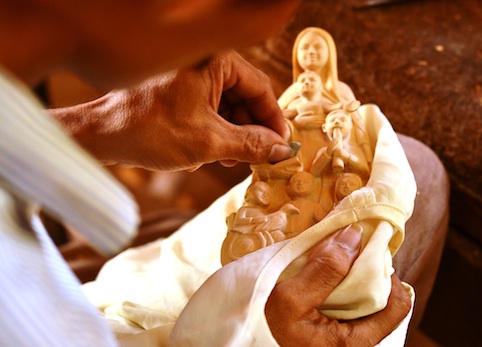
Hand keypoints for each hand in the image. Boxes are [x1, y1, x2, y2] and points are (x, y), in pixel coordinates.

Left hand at [51, 51, 292, 170]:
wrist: (101, 134)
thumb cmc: (149, 130)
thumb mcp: (208, 142)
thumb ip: (251, 145)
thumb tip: (283, 150)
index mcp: (216, 61)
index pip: (261, 89)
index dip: (274, 121)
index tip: (283, 146)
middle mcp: (206, 62)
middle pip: (246, 97)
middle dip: (253, 130)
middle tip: (261, 158)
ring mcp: (192, 75)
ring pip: (229, 106)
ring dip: (235, 134)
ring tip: (234, 160)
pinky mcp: (181, 89)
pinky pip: (211, 108)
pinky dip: (218, 130)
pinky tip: (214, 153)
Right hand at [265, 225, 411, 346]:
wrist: (240, 345)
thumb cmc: (265, 330)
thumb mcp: (290, 299)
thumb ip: (324, 269)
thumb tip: (354, 235)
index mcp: (354, 340)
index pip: (398, 304)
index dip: (386, 272)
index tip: (364, 250)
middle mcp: (354, 339)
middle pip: (380, 296)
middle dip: (364, 267)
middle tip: (343, 246)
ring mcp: (340, 333)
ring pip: (360, 295)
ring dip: (347, 271)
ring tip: (327, 254)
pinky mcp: (327, 326)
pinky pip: (342, 298)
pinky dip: (334, 279)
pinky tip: (316, 269)